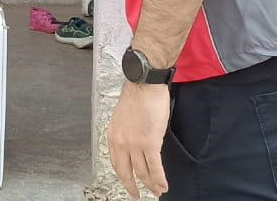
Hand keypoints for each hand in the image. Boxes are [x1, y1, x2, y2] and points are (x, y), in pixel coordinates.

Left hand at [106, 83, 170, 197]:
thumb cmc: (136, 97)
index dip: (123, 176)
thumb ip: (124, 133)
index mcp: (113, 136)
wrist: (144, 86)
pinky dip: (160, 179)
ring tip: (156, 192)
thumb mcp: (121, 117)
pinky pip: (155, 167)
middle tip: (136, 195)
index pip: (116, 163)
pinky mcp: (150, 143)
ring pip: (143, 172)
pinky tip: (163, 185)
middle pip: (126, 172)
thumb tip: (133, 145)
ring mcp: (135, 144)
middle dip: (132, 187)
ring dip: (151, 185)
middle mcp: (121, 143)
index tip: (128, 183)